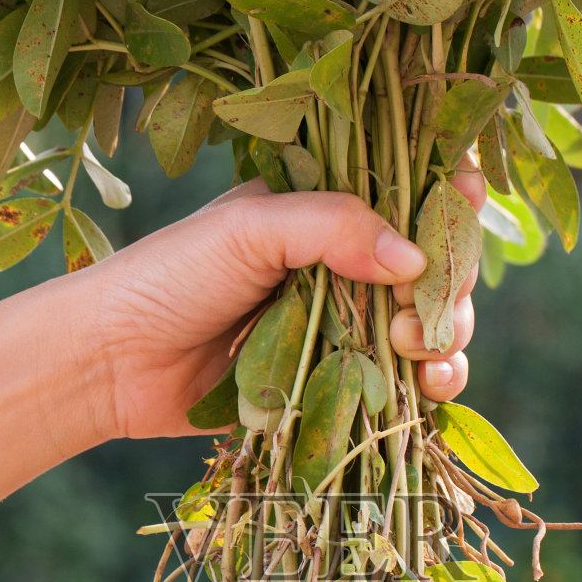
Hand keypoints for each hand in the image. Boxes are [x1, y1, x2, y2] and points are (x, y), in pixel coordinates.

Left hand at [83, 166, 486, 439]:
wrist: (113, 363)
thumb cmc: (170, 277)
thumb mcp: (251, 229)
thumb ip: (333, 228)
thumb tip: (415, 258)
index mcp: (324, 212)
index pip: (409, 193)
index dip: (448, 196)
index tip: (468, 201)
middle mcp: (343, 266)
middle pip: (435, 267)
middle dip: (450, 285)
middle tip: (424, 312)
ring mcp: (343, 328)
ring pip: (431, 328)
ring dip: (448, 339)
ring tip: (422, 355)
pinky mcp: (335, 387)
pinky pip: (401, 386)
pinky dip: (428, 386)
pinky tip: (428, 388)